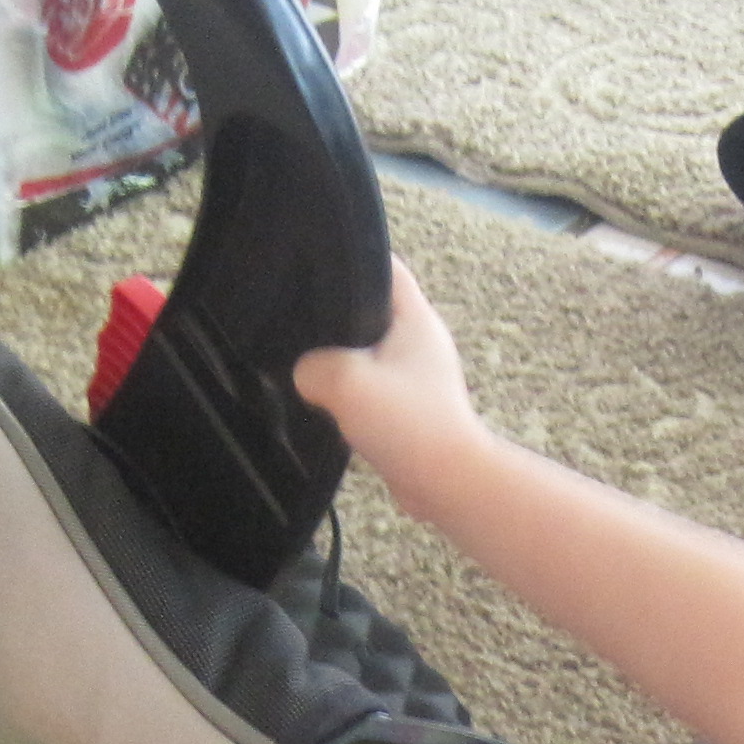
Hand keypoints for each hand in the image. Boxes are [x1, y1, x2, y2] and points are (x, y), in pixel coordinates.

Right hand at [291, 260, 483, 506]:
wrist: (446, 485)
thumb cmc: (410, 425)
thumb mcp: (346, 382)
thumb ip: (312, 366)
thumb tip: (303, 373)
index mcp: (415, 318)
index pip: (385, 265)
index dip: (352, 258)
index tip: (314, 264)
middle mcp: (419, 341)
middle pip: (370, 309)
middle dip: (335, 315)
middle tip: (298, 320)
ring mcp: (415, 376)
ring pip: (366, 353)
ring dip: (340, 361)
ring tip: (305, 363)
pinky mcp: (407, 408)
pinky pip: (370, 388)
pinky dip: (349, 393)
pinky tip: (325, 403)